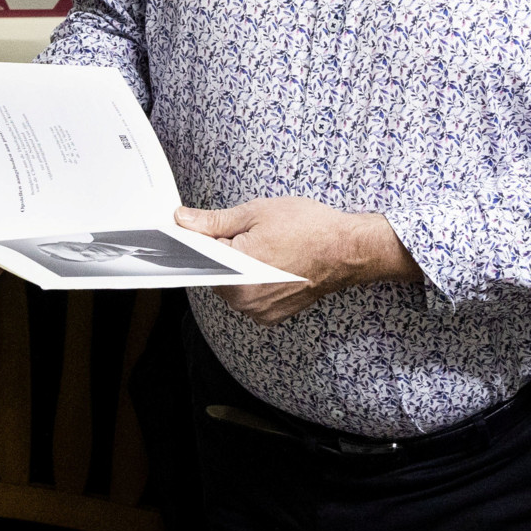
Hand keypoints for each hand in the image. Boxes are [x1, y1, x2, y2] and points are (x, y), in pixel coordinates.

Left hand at [176, 196, 420, 325]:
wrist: (347, 250)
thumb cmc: (309, 228)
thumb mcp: (255, 213)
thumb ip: (214, 221)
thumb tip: (183, 220)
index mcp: (235, 272)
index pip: (198, 257)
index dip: (199, 239)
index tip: (196, 230)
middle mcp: (243, 299)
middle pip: (214, 273)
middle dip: (223, 253)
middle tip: (249, 234)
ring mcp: (258, 311)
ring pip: (231, 286)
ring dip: (239, 268)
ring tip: (266, 249)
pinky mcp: (270, 316)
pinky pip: (248, 298)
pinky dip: (253, 282)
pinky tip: (273, 265)